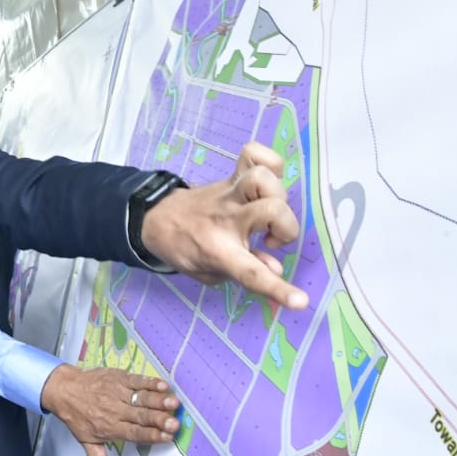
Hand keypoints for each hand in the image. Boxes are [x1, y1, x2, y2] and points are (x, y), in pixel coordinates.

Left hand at [39, 364, 180, 455]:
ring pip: (141, 398)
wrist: (64, 389)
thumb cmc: (77, 415)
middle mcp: (115, 410)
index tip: (167, 437)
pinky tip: (163, 385)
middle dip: (159, 420)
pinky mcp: (119, 378)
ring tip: (173, 403)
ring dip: (158, 400)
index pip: (134, 433)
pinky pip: (137, 380)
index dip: (151, 435)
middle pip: (141, 416)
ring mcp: (117, 393)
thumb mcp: (86, 441)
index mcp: (110, 427)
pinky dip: (150, 382)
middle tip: (174, 423)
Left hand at [139, 142, 308, 309]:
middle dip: (286, 227)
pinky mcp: (230, 176)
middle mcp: (228, 219)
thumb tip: (275, 268)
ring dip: (277, 194)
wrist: (156, 219)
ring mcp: (230, 194)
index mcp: (220, 251)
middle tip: (271, 239)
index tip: (301, 301)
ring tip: (267, 210)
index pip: (252, 273)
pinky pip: (254, 154)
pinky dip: (267, 160)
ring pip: (264, 178)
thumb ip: (241, 273)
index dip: (278, 289)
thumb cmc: (187, 249)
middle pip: (272, 209)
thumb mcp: (208, 272)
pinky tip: (266, 179)